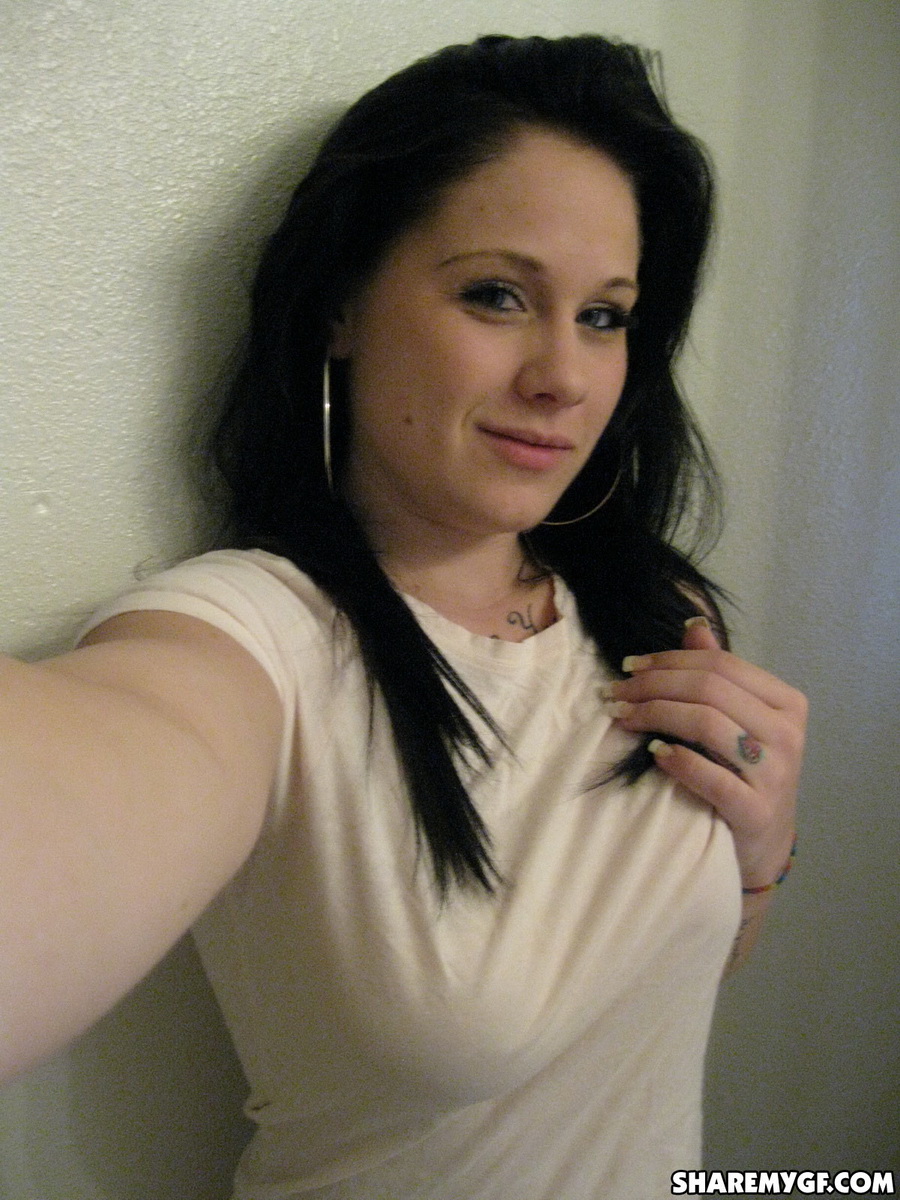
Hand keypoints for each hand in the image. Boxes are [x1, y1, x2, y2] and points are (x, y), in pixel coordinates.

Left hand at [606, 618, 806, 888]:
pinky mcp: (757, 811)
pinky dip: (678, 759)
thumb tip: (693, 626)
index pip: (721, 665)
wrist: (763, 844)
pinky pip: (713, 777)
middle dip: (653, 685)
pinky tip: (653, 751)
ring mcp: (776, 773)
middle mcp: (787, 733)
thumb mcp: (737, 721)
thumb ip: (719, 675)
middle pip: (710, 689)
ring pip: (707, 723)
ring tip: (622, 717)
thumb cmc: (745, 774)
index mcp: (786, 702)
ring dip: (655, 714)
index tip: (629, 666)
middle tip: (615, 693)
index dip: (669, 660)